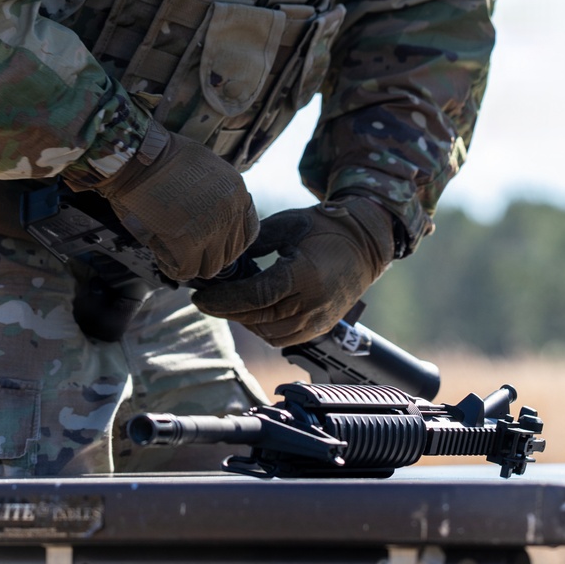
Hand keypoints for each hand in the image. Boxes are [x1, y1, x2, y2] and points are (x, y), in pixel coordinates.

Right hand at [101, 127, 258, 282]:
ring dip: (192, 262)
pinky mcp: (186, 244)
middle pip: (230, 254)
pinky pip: (186, 271)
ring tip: (174, 250)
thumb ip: (221, 193)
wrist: (137, 159)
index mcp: (237, 193)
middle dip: (209, 253)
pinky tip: (162, 255)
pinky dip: (172, 268)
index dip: (228, 240)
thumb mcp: (208, 167)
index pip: (248, 233)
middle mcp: (229, 212)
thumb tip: (221, 216)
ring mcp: (210, 229)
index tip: (212, 240)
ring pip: (210, 267)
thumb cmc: (164, 158)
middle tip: (188, 246)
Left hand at [192, 196, 395, 344]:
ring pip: (270, 334)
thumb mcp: (288, 225)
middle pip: (258, 318)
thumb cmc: (325, 227)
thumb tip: (223, 256)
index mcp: (303, 275)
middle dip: (227, 312)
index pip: (254, 296)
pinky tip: (252, 313)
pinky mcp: (321, 327)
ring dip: (245, 323)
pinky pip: (285, 338)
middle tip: (205, 302)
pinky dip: (264, 330)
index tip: (200, 298)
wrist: (365, 244)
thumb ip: (256, 242)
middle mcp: (311, 303)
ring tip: (227, 305)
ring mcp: (318, 319)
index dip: (223, 300)